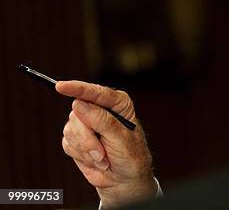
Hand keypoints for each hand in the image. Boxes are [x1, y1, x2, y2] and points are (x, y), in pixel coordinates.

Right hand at [56, 81, 156, 207]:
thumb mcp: (122, 139)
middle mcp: (100, 109)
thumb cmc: (130, 157)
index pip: (96, 92)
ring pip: (71, 129)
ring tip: (103, 157)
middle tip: (101, 153)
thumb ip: (102, 121)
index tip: (61, 86)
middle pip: (78, 113)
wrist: (124, 179)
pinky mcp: (76, 137)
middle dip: (87, 137)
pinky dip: (81, 155)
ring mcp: (86, 122)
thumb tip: (79, 104)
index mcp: (118, 103)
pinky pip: (67, 143)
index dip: (78, 88)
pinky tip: (95, 160)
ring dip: (86, 149)